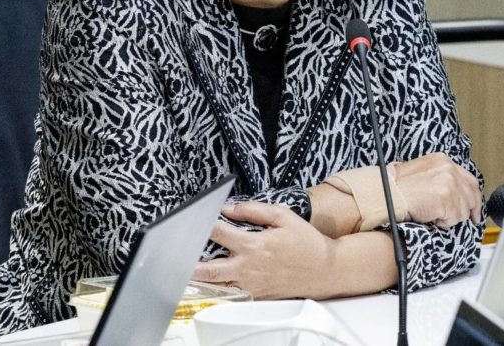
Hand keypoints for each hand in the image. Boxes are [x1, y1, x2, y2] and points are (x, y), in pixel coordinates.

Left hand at [192, 201, 336, 298]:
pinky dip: (224, 286)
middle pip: (210, 270)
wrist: (326, 269)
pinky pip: (235, 292)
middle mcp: (249, 268)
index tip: (193, 219)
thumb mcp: (282, 216)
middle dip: (191, 266)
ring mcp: (253, 285)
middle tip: (177, 260)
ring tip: (189, 271)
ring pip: (220, 284)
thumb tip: (229, 208)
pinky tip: (217, 280)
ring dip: (204, 278)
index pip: (219, 233)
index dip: (203, 225)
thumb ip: (253, 210)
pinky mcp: (259, 295)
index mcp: (254, 245)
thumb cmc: (306, 241)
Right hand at [392, 153, 482, 226]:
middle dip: (470, 209)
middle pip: (471, 195)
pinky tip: (432, 217)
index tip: (475, 207)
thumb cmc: (398, 186)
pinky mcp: (447, 200)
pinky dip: (444, 222)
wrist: (387, 193)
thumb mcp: (422, 171)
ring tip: (435, 214)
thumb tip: (456, 192)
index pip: (469, 179)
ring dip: (451, 216)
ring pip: (463, 209)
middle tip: (469, 219)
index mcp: (443, 161)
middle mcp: (449, 170)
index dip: (474, 195)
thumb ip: (441, 177)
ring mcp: (449, 184)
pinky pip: (454, 218)